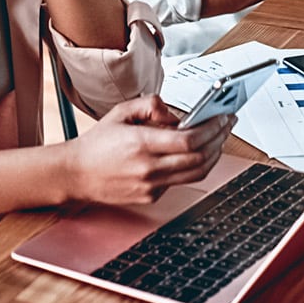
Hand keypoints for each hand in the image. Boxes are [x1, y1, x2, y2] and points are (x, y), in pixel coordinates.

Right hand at [63, 95, 232, 205]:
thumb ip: (151, 105)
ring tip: (217, 140)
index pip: (190, 140)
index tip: (222, 118)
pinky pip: (180, 180)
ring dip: (213, 156)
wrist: (77, 174)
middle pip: (200, 158)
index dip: (212, 129)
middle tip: (226, 126)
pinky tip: (191, 153)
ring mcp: (152, 186)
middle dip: (219, 140)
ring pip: (196, 173)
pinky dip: (191, 165)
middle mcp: (149, 168)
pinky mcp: (152, 197)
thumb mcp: (121, 112)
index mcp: (142, 143)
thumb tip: (176, 114)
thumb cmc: (97, 143)